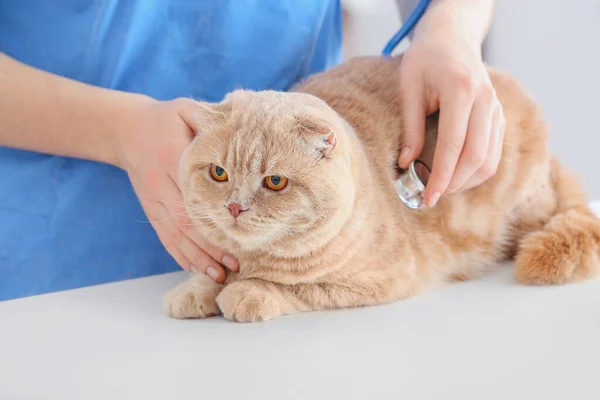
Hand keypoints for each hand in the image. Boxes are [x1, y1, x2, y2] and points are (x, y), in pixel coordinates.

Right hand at [115, 97, 238, 281]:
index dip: (214, 217)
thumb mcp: (184, 110)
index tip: (237, 233)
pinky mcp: (150, 210)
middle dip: (211, 246)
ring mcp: (153, 201)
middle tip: (235, 264)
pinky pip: (165, 237)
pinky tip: (196, 270)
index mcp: (171, 158)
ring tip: (219, 276)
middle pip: (187, 222)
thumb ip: (208, 118)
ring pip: (176, 236)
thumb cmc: (164, 119)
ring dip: (197, 258)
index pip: (195, 194)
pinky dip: (180, 255)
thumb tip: (239, 127)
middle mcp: (160, 185)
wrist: (124, 129)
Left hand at [397, 30, 504, 206]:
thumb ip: (410, 128)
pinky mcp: (499, 117)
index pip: (454, 145)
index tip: (428, 197)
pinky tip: (455, 177)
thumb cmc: (425, 60)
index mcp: (461, 91)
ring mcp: (496, 109)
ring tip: (441, 189)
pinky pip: (494, 153)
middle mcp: (485, 101)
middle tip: (432, 197)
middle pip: (477, 157)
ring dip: (466, 182)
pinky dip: (476, 171)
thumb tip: (407, 165)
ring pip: (490, 160)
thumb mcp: (408, 88)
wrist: (452, 39)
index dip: (441, 176)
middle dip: (453, 184)